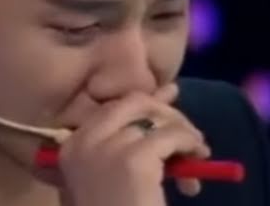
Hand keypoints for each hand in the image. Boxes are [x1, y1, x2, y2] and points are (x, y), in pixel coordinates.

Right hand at [57, 83, 210, 205]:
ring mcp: (106, 149)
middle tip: (189, 136)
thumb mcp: (121, 177)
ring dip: (184, 132)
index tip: (172, 97)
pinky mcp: (133, 159)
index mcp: (70, 148)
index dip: (147, 102)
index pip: (112, 107)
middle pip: (133, 103)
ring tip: (198, 157)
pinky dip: (191, 143)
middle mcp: (83, 142)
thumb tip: (170, 92)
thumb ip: (137, 140)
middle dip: (166, 113)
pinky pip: (171, 136)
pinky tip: (199, 159)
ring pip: (156, 118)